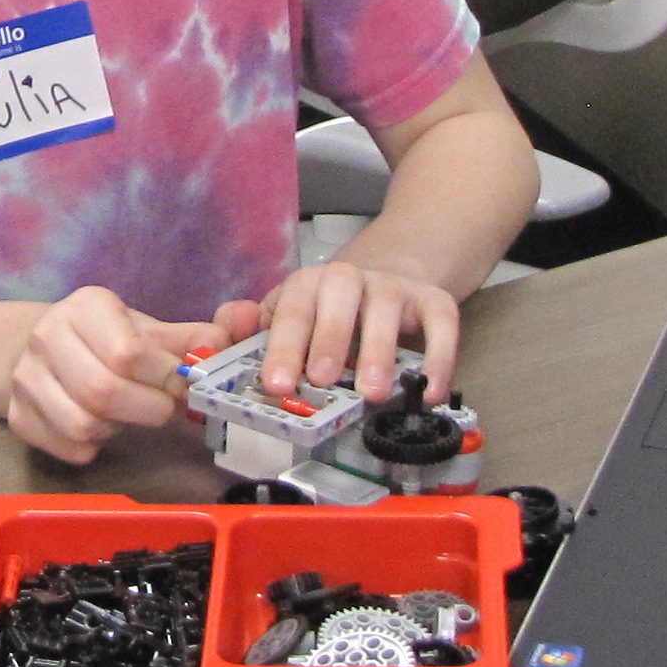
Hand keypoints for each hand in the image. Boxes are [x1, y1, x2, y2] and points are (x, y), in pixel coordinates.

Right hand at [0, 286, 199, 464]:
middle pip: (103, 391)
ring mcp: (26, 378)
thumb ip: (186, 340)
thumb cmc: (104, 340)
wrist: (39, 350)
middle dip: (147, 409)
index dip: (164, 377)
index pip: (128, 353)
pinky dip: (92, 448)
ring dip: (117, 429)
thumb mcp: (144, 330)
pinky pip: (66, 447)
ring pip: (82, 425)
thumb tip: (221, 345)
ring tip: (124, 414)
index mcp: (85, 308)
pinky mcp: (17, 415)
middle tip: (162, 409)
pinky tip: (98, 427)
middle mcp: (47, 336)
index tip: (179, 384)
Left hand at [211, 259, 466, 406]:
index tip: (276, 384)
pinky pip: (442, 322)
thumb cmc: (330, 312)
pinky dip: (439, 356)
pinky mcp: (434, 301)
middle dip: (327, 339)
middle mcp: (349, 280)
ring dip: (378, 350)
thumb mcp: (288, 317)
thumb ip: (252, 330)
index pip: (290, 309)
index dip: (281, 347)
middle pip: (336, 297)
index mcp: (307, 286)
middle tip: (322, 381)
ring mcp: (393, 289)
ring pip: (385, 309)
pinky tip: (430, 390)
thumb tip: (224, 334)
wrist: (391, 274)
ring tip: (372, 392)